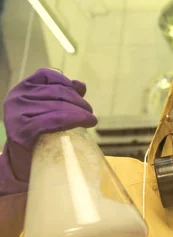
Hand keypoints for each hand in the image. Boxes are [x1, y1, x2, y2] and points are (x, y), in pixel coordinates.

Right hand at [1, 68, 96, 193]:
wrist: (22, 161)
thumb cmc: (38, 132)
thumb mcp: (47, 109)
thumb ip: (61, 95)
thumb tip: (81, 85)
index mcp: (22, 88)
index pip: (48, 76)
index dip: (67, 83)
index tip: (80, 95)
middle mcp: (17, 98)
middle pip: (58, 92)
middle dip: (79, 102)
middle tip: (90, 112)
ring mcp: (17, 114)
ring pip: (59, 107)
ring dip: (81, 113)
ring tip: (91, 120)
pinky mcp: (22, 130)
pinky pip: (54, 120)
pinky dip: (75, 120)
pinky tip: (86, 123)